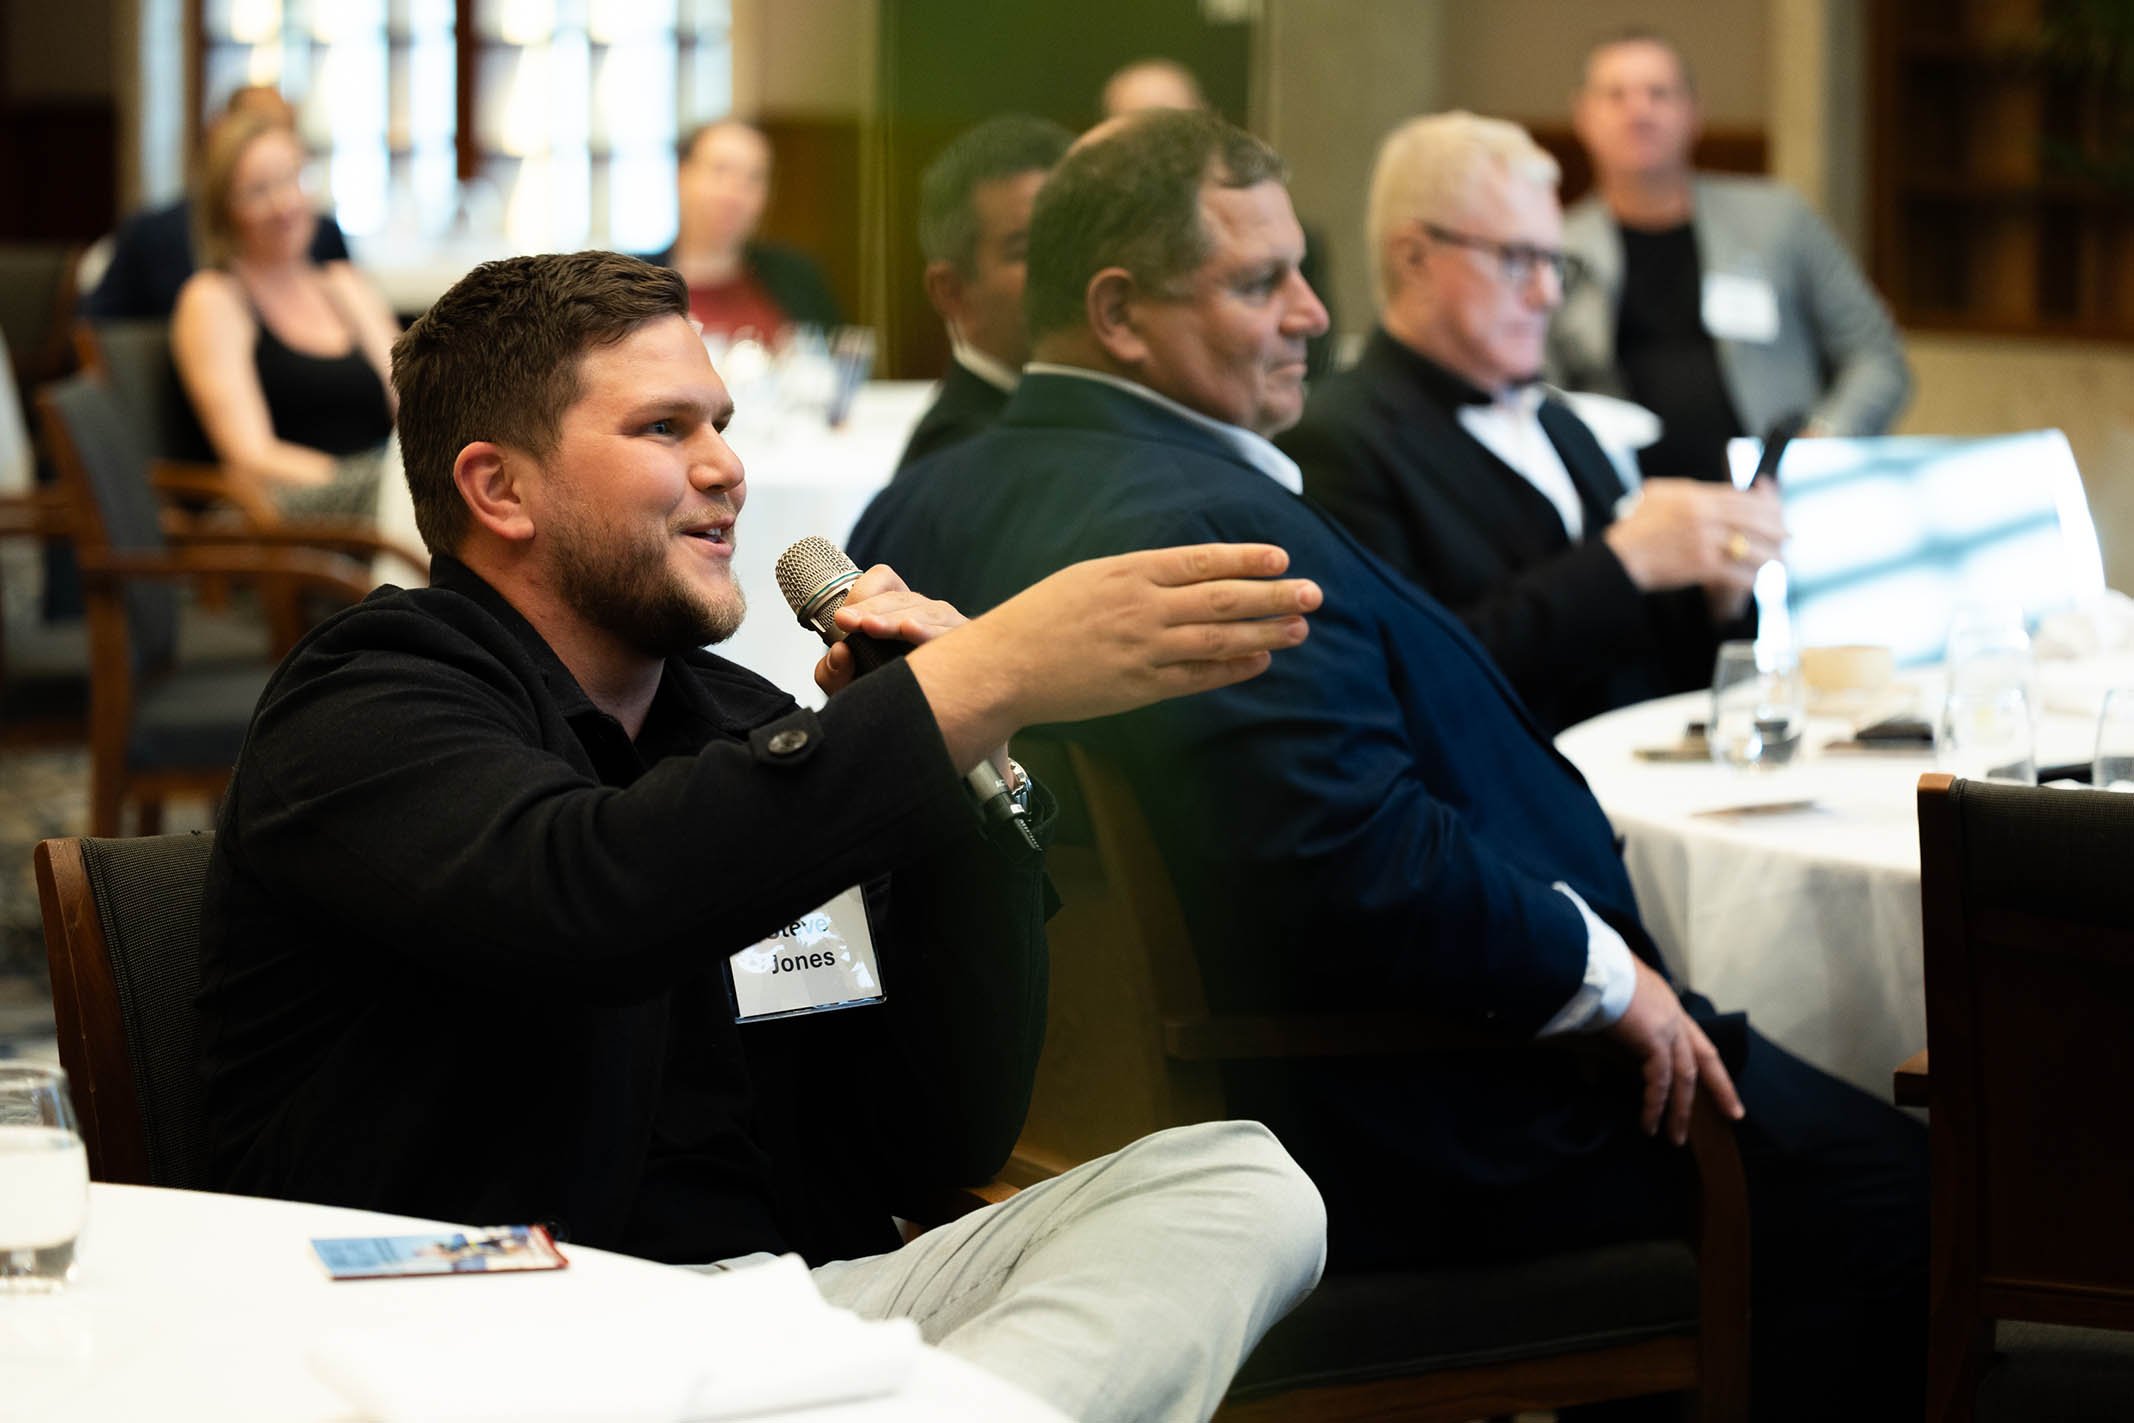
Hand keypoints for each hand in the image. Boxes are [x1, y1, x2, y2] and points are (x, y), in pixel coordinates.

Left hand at [811, 564, 971, 697]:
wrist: (928, 729)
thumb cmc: (891, 698)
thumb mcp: (852, 688)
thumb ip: (832, 673)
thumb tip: (840, 652)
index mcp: (898, 611)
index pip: (882, 581)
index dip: (862, 594)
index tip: (843, 618)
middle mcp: (925, 613)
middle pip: (900, 599)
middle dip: (870, 610)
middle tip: (845, 621)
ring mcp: (949, 626)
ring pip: (925, 613)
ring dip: (895, 620)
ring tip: (871, 626)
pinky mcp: (968, 646)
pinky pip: (951, 633)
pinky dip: (930, 631)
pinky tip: (910, 630)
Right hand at [904, 543, 1320, 771]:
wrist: (1004, 666)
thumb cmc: (1041, 617)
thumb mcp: (1089, 577)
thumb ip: (1140, 575)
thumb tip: (1192, 573)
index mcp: (1128, 571)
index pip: (1202, 561)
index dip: (1247, 559)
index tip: (1281, 558)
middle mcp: (1141, 607)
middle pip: (1223, 599)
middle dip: (1274, 595)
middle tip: (1313, 593)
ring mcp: (1143, 649)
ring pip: (1219, 639)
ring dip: (1265, 633)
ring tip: (1298, 628)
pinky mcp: (1139, 687)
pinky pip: (1198, 677)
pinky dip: (1233, 669)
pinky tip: (1260, 662)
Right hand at [1602, 478, 1784, 598]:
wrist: (1621, 558)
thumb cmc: (1635, 528)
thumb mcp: (1657, 494)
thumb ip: (1686, 489)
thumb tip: (1711, 489)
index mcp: (1696, 497)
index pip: (1741, 498)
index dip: (1765, 505)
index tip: (1777, 511)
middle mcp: (1705, 517)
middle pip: (1753, 520)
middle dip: (1777, 529)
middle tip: (1789, 535)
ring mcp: (1705, 542)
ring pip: (1751, 547)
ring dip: (1770, 556)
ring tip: (1780, 560)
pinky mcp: (1702, 567)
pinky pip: (1737, 572)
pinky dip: (1750, 577)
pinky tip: (1757, 579)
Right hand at [1604, 958, 1745, 1145]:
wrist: (1587, 967)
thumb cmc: (1590, 982)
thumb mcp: (1600, 1015)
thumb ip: (1599, 1047)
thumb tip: (1592, 1077)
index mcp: (1663, 1002)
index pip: (1693, 1037)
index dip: (1707, 1061)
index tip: (1717, 1082)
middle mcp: (1672, 1014)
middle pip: (1705, 1057)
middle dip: (1721, 1088)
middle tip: (1734, 1114)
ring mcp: (1667, 1027)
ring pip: (1685, 1077)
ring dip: (1681, 1110)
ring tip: (1676, 1138)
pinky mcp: (1655, 1040)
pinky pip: (1660, 1082)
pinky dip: (1655, 1106)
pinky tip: (1649, 1125)